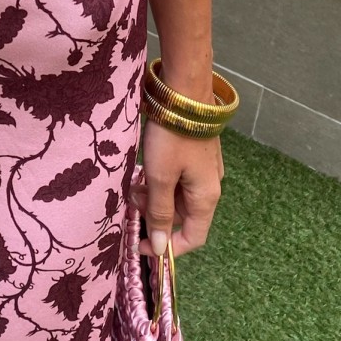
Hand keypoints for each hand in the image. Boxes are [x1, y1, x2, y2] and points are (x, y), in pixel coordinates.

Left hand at [130, 116, 224, 260]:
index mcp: (206, 197)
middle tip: (131, 198)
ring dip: (154, 194)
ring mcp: (203, 169)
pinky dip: (159, 179)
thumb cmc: (172, 137)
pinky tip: (144, 167)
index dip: (168, 247)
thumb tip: (161, 248)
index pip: (193, 238)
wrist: (184, 92)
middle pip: (182, 215)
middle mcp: (209, 186)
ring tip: (135, 179)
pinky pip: (177, 177)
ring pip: (176, 194)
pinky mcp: (195, 154)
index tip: (141, 244)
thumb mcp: (160, 177)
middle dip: (154, 213)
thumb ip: (159, 212)